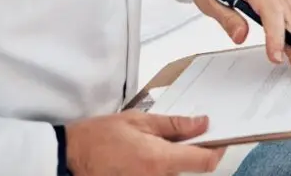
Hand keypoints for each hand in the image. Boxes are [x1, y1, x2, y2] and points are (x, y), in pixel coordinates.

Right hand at [65, 110, 224, 175]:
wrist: (71, 157)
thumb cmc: (100, 136)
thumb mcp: (138, 120)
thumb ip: (173, 124)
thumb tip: (201, 123)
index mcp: (160, 160)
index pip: (205, 162)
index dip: (216, 149)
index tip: (219, 139)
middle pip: (189, 169)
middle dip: (188, 151)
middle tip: (176, 135)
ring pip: (174, 174)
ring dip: (172, 160)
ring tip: (150, 146)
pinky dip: (159, 168)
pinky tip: (143, 157)